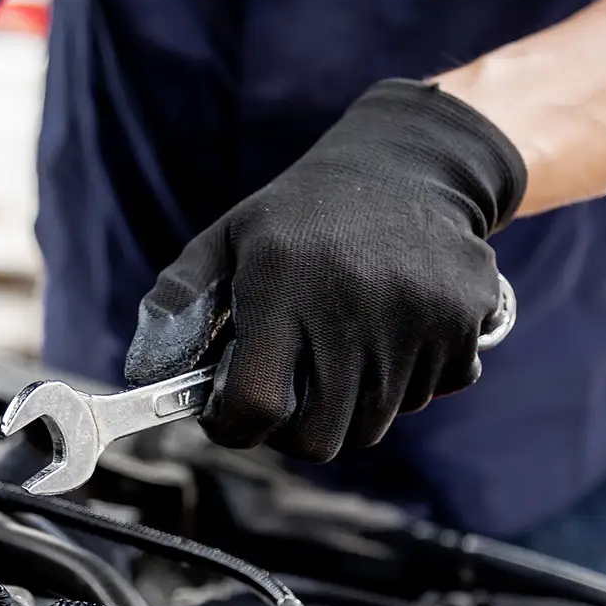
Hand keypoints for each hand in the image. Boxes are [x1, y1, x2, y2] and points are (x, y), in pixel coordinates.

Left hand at [124, 79, 524, 462]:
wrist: (414, 166)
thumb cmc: (306, 213)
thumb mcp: (232, 235)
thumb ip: (182, 295)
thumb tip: (144, 370)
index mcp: (283, 286)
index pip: (257, 405)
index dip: (235, 426)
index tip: (229, 411)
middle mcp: (351, 308)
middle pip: (318, 440)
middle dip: (292, 429)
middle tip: (286, 391)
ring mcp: (414, 322)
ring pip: (372, 425)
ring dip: (349, 405)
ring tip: (341, 345)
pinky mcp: (461, 329)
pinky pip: (426, 396)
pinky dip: (404, 381)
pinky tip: (390, 330)